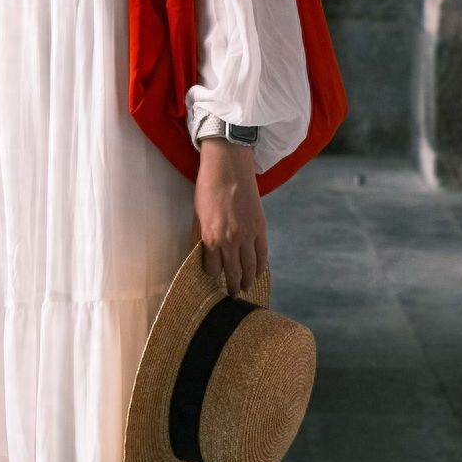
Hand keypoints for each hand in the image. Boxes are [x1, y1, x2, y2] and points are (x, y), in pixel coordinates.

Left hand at [194, 141, 267, 295]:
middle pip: (234, 272)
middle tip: (233, 295)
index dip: (214, 277)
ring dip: (249, 281)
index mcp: (211, 237)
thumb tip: (207, 252)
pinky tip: (259, 273)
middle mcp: (230, 240)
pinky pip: (263, 253)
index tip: (215, 281)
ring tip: (247, 289)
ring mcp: (247, 235)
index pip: (213, 269)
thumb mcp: (199, 213)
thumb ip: (204, 235)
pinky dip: (261, 266)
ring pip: (250, 267)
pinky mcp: (260, 227)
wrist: (228, 166)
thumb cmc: (208, 186)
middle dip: (233, 287)